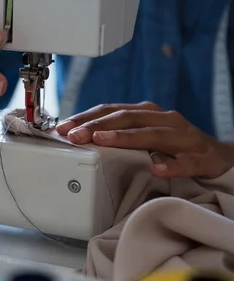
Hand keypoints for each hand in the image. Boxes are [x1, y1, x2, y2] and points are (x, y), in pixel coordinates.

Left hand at [55, 102, 232, 178]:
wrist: (218, 158)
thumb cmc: (172, 146)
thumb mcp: (142, 136)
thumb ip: (116, 134)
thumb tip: (79, 138)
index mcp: (147, 114)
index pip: (112, 110)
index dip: (86, 117)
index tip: (63, 127)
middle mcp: (164, 120)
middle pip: (126, 118)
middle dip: (97, 125)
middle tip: (74, 135)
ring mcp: (184, 138)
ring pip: (152, 135)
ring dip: (125, 138)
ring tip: (102, 140)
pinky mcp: (202, 158)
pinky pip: (186, 162)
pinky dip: (172, 165)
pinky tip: (157, 169)